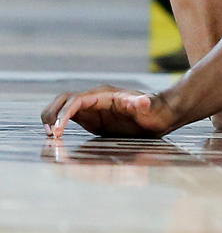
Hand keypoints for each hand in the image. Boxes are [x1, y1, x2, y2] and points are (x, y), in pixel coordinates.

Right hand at [41, 86, 175, 138]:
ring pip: (62, 107)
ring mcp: (92, 107)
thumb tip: (143, 101)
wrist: (160, 115)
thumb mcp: (151, 109)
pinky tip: (56, 138)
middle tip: (51, 134)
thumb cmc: (155, 111)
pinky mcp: (91, 117)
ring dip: (52, 118)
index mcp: (104, 94)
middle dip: (52, 114)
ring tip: (51, 137)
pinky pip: (68, 117)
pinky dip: (58, 125)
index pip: (76, 99)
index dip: (64, 113)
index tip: (58, 130)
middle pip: (63, 99)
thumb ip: (144, 105)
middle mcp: (94, 98)